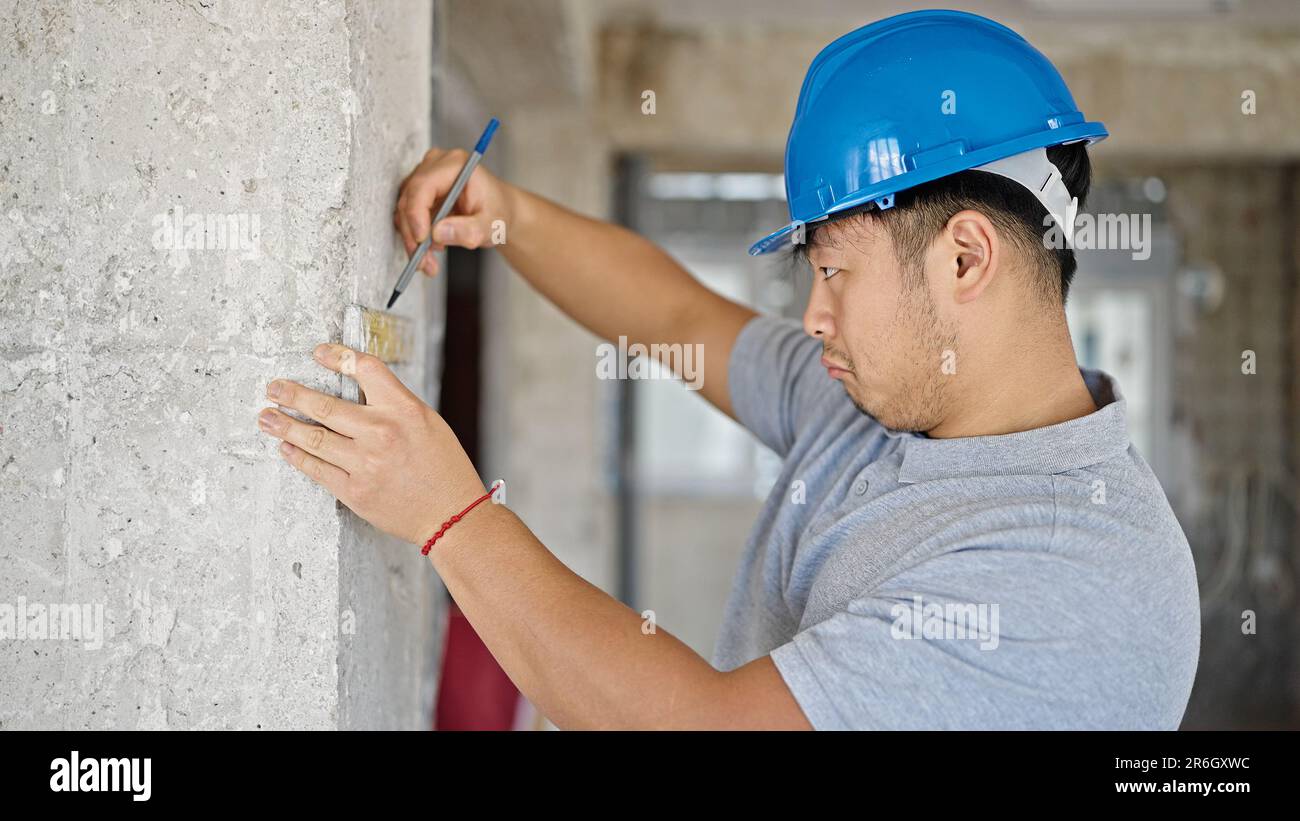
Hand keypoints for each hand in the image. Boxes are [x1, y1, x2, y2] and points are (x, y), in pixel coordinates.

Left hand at [257, 343, 486, 545]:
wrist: (452, 515)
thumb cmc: (443, 468)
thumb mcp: (428, 423)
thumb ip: (394, 406)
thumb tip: (357, 393)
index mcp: (404, 410)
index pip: (365, 369)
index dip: (337, 357)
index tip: (319, 353)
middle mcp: (382, 433)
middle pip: (325, 405)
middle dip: (292, 395)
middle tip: (274, 388)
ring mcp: (365, 463)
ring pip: (313, 438)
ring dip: (285, 425)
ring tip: (267, 416)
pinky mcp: (354, 492)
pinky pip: (316, 469)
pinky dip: (297, 456)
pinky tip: (286, 447)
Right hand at [394, 146, 514, 276]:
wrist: (499, 211)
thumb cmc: (498, 211)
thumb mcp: (490, 225)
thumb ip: (469, 229)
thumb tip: (438, 233)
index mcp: (455, 164)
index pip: (423, 185)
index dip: (416, 214)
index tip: (421, 240)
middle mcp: (435, 165)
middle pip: (409, 200)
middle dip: (413, 235)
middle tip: (424, 262)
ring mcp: (424, 177)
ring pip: (404, 212)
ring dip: (413, 241)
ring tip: (430, 263)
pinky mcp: (419, 193)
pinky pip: (408, 218)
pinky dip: (415, 239)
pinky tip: (430, 253)